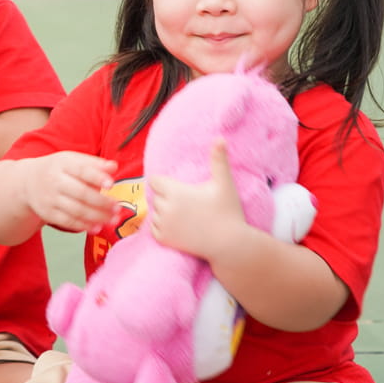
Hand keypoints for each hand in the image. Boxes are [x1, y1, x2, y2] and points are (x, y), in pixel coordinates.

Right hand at [23, 152, 119, 233]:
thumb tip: (114, 167)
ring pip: (76, 210)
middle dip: (101, 202)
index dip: (97, 177)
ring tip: (112, 220)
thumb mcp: (72, 160)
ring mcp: (50, 199)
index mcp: (63, 163)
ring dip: (97, 217)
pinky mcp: (48, 214)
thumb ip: (94, 164)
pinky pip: (68, 222)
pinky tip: (97, 227)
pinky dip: (84, 226)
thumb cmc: (58, 169)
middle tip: (117, 207)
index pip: (82, 170)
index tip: (111, 184)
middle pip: (81, 193)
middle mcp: (55, 181)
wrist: (27, 182)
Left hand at [148, 138, 247, 260]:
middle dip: (166, 197)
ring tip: (184, 214)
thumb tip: (220, 138)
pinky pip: (154, 229)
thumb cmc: (227, 212)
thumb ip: (218, 159)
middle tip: (186, 201)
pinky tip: (179, 226)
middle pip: (155, 197)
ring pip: (155, 213)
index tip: (179, 186)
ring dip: (164, 212)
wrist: (229, 245)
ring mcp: (163, 225)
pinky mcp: (164, 240)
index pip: (155, 181)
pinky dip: (163, 227)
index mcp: (175, 192)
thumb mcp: (224, 183)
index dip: (165, 182)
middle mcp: (164, 208)